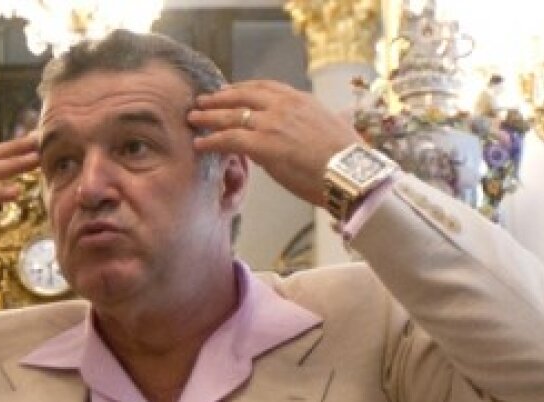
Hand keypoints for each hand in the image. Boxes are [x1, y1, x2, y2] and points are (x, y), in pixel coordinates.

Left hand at [188, 80, 360, 207]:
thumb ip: (322, 122)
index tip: (229, 91)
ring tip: (193, 118)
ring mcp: (272, 124)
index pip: (265, 87)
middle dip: (219, 99)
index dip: (242, 89)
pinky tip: (200, 143)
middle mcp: (284, 106)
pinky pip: (229, 139)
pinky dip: (212, 140)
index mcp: (301, 100)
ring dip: (208, 117)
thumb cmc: (348, 159)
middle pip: (242, 96)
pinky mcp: (264, 145)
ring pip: (232, 116)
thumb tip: (329, 122)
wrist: (350, 172)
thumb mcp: (336, 128)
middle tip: (202, 101)